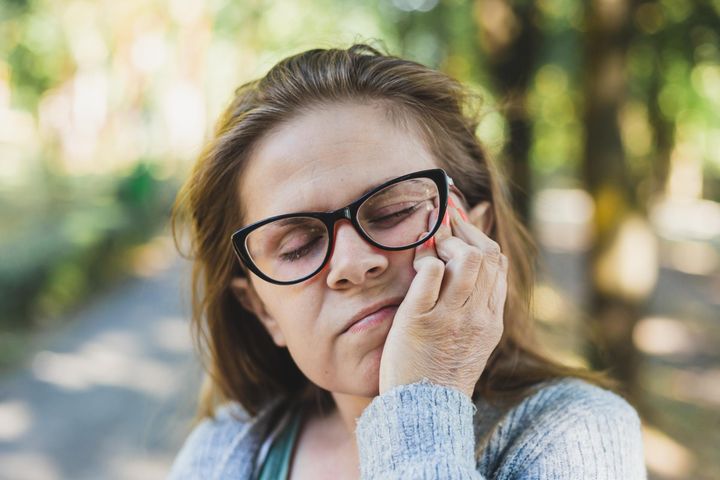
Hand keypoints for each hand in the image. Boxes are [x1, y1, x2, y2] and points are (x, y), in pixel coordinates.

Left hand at [378, 200, 507, 397]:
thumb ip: (476, 308)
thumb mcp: (472, 342)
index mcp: (491, 320)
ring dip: (446, 243)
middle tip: (442, 231)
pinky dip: (424, 259)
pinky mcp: (419, 320)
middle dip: (463, 233)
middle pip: (487, 255)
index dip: (479, 239)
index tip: (460, 229)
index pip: (499, 265)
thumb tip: (470, 272)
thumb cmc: (441, 374)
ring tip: (431, 249)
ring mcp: (450, 318)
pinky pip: (429, 273)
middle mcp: (477, 316)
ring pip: (465, 259)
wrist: (423, 412)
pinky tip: (417, 265)